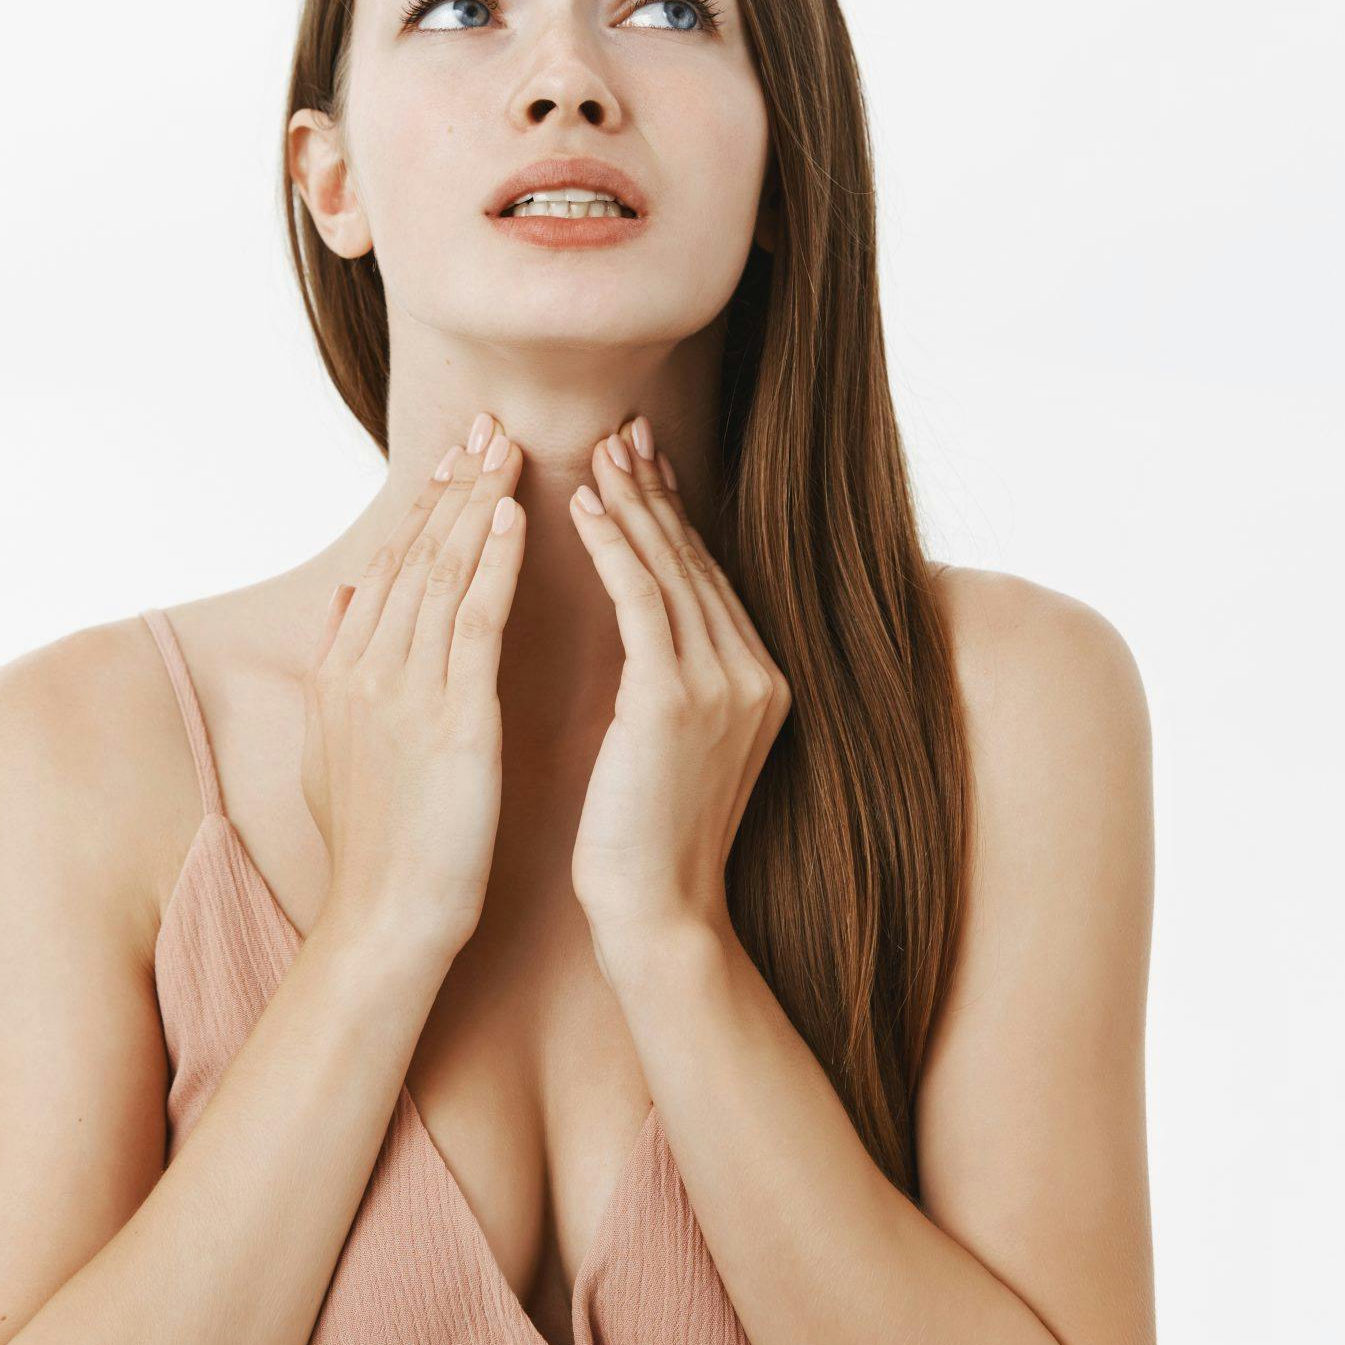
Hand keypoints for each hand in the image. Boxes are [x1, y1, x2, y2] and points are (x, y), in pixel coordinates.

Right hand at [302, 416, 528, 956]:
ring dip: (477, 502)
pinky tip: (516, 516)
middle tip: (488, 422)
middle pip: (414, 554)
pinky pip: (473, 623)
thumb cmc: (378, 848)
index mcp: (343, 675)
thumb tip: (345, 597)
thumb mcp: (335, 749)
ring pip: (442, 573)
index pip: (388, 568)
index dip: (424, 507)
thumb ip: (337, 667)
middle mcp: (365, 671)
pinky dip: (493, 563)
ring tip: (508, 446)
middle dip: (452, 484)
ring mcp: (403, 693)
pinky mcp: (450, 722)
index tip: (455, 454)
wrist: (388, 922)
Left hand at [564, 415, 789, 933]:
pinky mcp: (678, 699)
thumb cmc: (644, 843)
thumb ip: (671, 685)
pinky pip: (643, 601)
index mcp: (761, 684)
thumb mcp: (670, 749)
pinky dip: (614, 548)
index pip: (708, 581)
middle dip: (657, 492)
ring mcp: (726, 685)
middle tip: (622, 430)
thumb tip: (644, 637)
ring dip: (632, 502)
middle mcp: (756, 674)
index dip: (674, 517)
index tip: (643, 464)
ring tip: (597, 451)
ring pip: (672, 570)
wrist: (658, 915)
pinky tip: (584, 508)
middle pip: (697, 562)